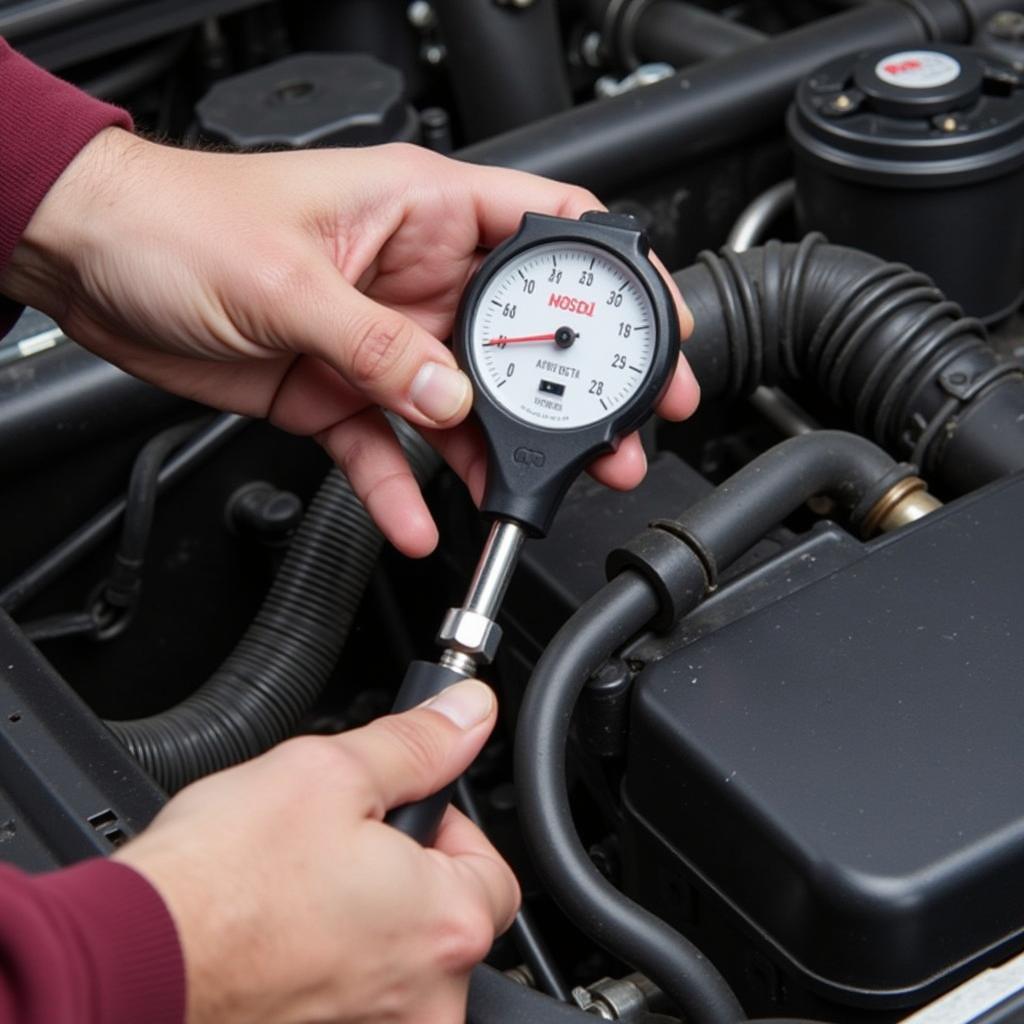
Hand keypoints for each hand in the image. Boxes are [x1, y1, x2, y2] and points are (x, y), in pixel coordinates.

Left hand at [0, 130, 698, 555]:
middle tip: (617, 435)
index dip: (616, 273)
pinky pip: (390, 448)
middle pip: (522, 337)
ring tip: (536, 492)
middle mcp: (413, 277)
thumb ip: (380, 348)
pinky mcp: (339, 391)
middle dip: (575, 390)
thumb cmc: (179, 224)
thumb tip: (452, 400)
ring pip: (463, 405)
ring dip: (501, 452)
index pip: (551, 230)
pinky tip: (424, 519)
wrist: (93, 264)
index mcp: (422, 212)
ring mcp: (381, 340)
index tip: (657, 326)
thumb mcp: (290, 281)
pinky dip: (406, 487)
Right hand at [115, 679, 517, 1023]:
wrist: (129, 960)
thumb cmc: (219, 882)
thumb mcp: (332, 772)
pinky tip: (283, 936)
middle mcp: (423, 1003)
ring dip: (363, 923)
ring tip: (301, 892)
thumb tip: (467, 714)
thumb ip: (418, 744)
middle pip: (445, 921)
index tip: (400, 816)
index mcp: (445, 927)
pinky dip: (328, 965)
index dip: (447, 829)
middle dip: (404, 877)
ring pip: (394, 963)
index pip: (495, 873)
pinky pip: (352, 998)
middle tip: (340, 848)